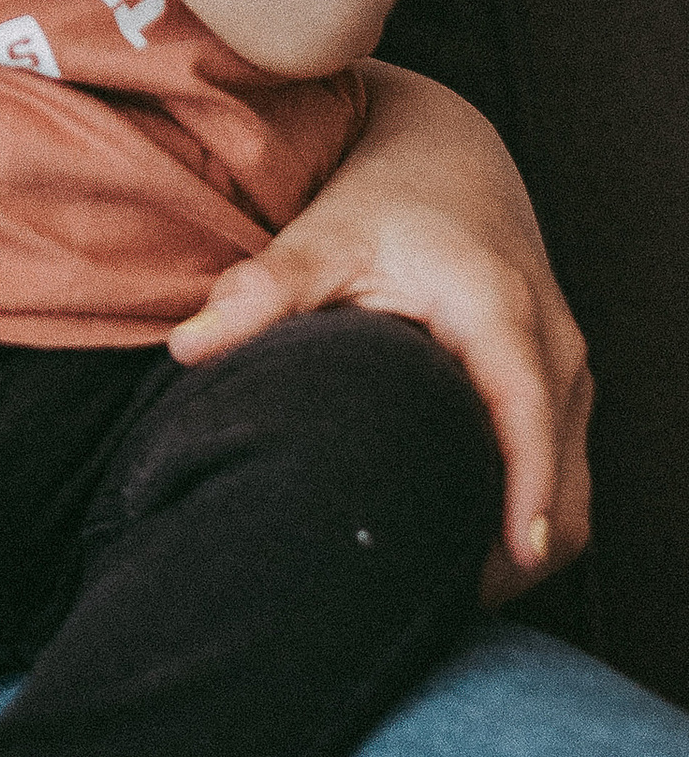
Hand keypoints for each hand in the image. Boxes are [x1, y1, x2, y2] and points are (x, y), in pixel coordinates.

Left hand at [168, 68, 593, 602]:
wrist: (447, 151)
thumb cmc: (382, 195)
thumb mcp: (320, 236)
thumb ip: (261, 292)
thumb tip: (186, 348)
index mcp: (499, 313)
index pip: (528, 418)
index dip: (522, 493)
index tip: (506, 559)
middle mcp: (554, 347)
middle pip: (563, 481)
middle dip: (514, 552)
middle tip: (428, 604)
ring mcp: (568, 370)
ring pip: (570, 487)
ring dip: (521, 541)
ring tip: (434, 588)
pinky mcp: (561, 387)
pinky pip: (561, 471)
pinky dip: (526, 514)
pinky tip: (456, 542)